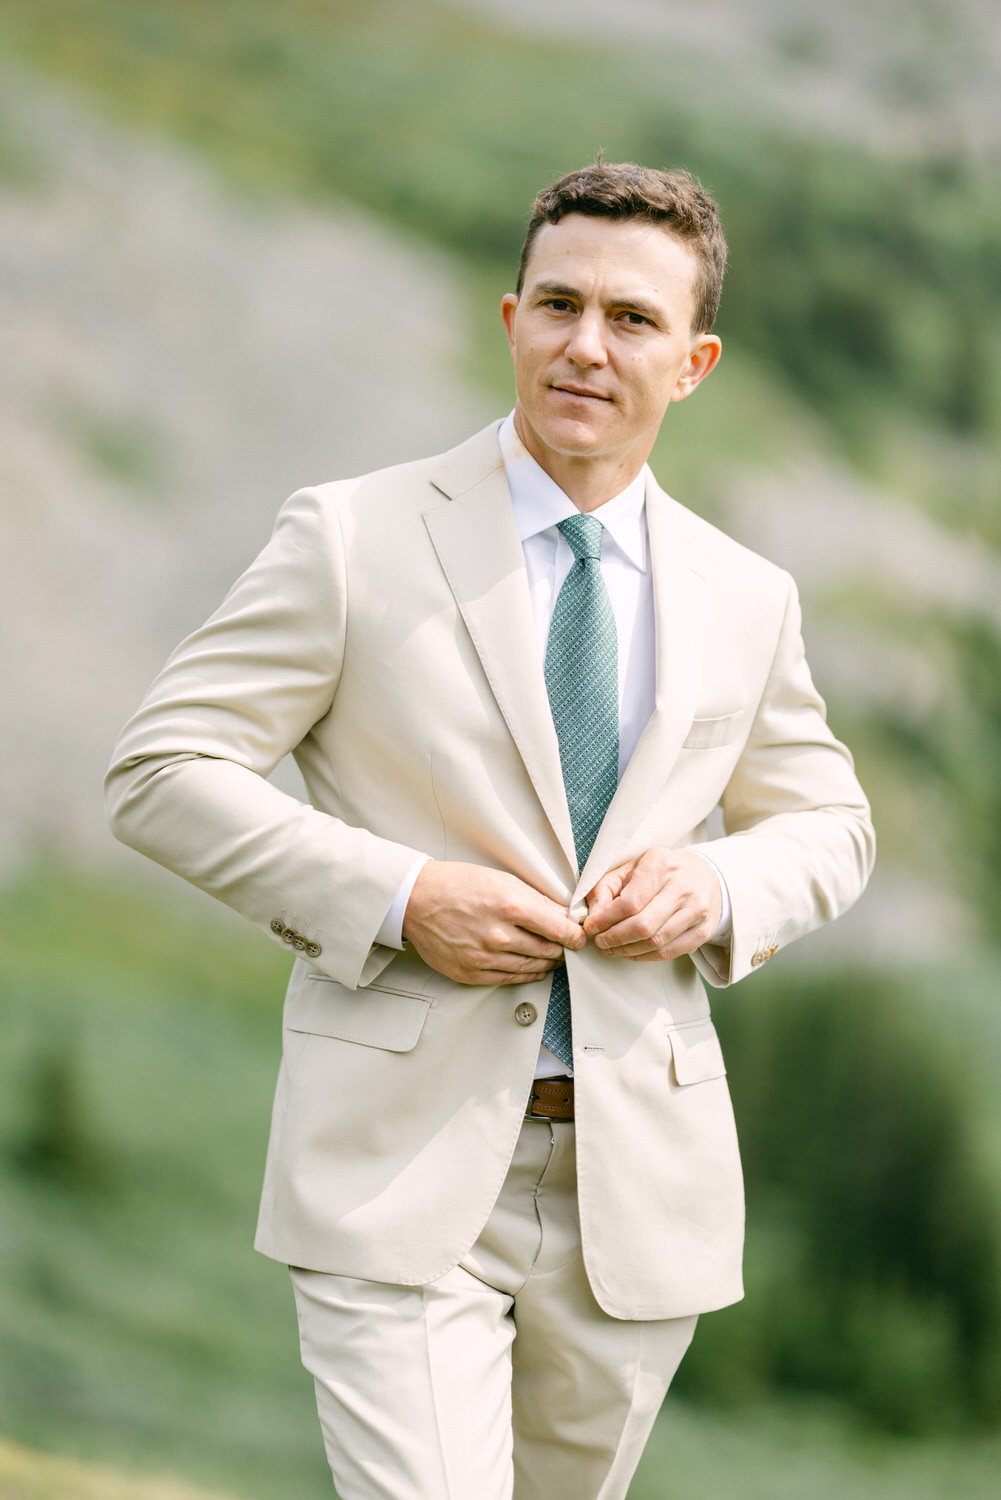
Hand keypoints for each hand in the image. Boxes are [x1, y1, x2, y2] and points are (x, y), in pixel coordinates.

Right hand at [402, 860, 584, 985]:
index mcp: (509, 906)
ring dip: (546, 963)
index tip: (578, 937)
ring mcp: (483, 957)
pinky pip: (508, 979)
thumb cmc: (456, 885)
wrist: (417, 899)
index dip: (574, 936)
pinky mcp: (470, 973)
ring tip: (552, 956)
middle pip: (547, 951)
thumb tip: (562, 915)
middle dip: (561, 949)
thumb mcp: (502, 880)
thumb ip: (535, 900)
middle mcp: (498, 935)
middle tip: (567, 946)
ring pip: (531, 968)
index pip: (558, 929)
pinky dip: (526, 975)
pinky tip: (532, 969)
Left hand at [582, 848, 721, 961]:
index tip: (591, 927)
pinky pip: (669, 952)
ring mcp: (696, 910)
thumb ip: (606, 887)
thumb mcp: (632, 867)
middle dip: (615, 938)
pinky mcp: (703, 930)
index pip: (629, 902)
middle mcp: (682, 887)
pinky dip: (645, 956)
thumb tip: (593, 914)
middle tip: (601, 941)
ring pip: (656, 942)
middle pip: (643, 926)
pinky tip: (632, 951)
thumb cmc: (662, 871)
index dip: (606, 919)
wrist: (706, 875)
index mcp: (661, 866)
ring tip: (612, 948)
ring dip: (627, 950)